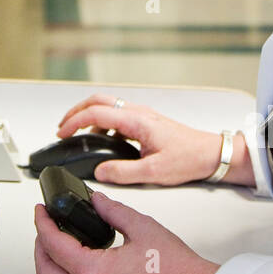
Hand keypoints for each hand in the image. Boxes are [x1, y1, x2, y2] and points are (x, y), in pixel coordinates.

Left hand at [34, 191, 220, 273]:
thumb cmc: (176, 271)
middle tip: (46, 225)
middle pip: (45, 270)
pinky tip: (79, 263)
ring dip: (53, 263)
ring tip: (61, 241)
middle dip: (40, 244)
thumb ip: (112, 211)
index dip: (43, 222)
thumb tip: (95, 200)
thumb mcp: (141, 227)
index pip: (53, 244)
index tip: (41, 211)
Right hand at [57, 95, 226, 185]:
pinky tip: (102, 140)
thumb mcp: (154, 172)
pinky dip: (102, 123)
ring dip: (89, 116)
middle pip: (98, 100)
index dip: (74, 121)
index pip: (96, 113)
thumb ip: (123, 173)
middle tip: (62, 127)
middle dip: (76, 111)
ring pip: (107, 106)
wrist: (211, 154)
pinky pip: (117, 115)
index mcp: (136, 121)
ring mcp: (142, 115)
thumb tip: (99, 171)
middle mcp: (138, 113)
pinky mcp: (146, 122)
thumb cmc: (189, 159)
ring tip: (77, 134)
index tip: (61, 133)